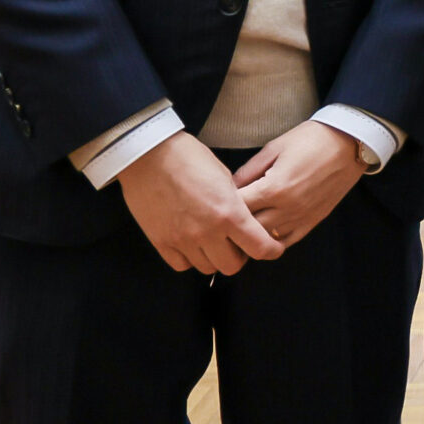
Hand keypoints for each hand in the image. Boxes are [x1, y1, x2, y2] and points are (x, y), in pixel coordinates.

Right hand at [119, 131, 284, 274]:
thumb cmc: (190, 158)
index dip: (271, 251)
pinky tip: (192, 244)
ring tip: (214, 242)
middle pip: (232, 266)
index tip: (273, 248)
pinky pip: (182, 265)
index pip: (259, 247)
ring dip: (214, 258)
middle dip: (240, 257)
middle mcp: (207, 232)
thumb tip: (246, 220)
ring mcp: (182, 240)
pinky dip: (190, 259)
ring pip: (207, 268)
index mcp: (229, 213)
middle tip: (238, 244)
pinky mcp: (161, 242)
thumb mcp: (225, 177)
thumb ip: (237, 203)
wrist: (150, 155)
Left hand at [233, 120, 366, 247]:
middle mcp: (286, 208)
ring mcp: (301, 217)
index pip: (236, 207)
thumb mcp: (274, 148)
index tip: (215, 201)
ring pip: (265, 239)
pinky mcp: (313, 221)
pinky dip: (272, 240)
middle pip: (248, 228)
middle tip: (223, 218)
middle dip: (233, 224)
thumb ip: (249, 170)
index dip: (222, 205)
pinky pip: (287, 241)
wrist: (349, 143)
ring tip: (241, 227)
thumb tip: (229, 188)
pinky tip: (264, 232)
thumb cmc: (311, 140)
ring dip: (251, 234)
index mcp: (273, 187)